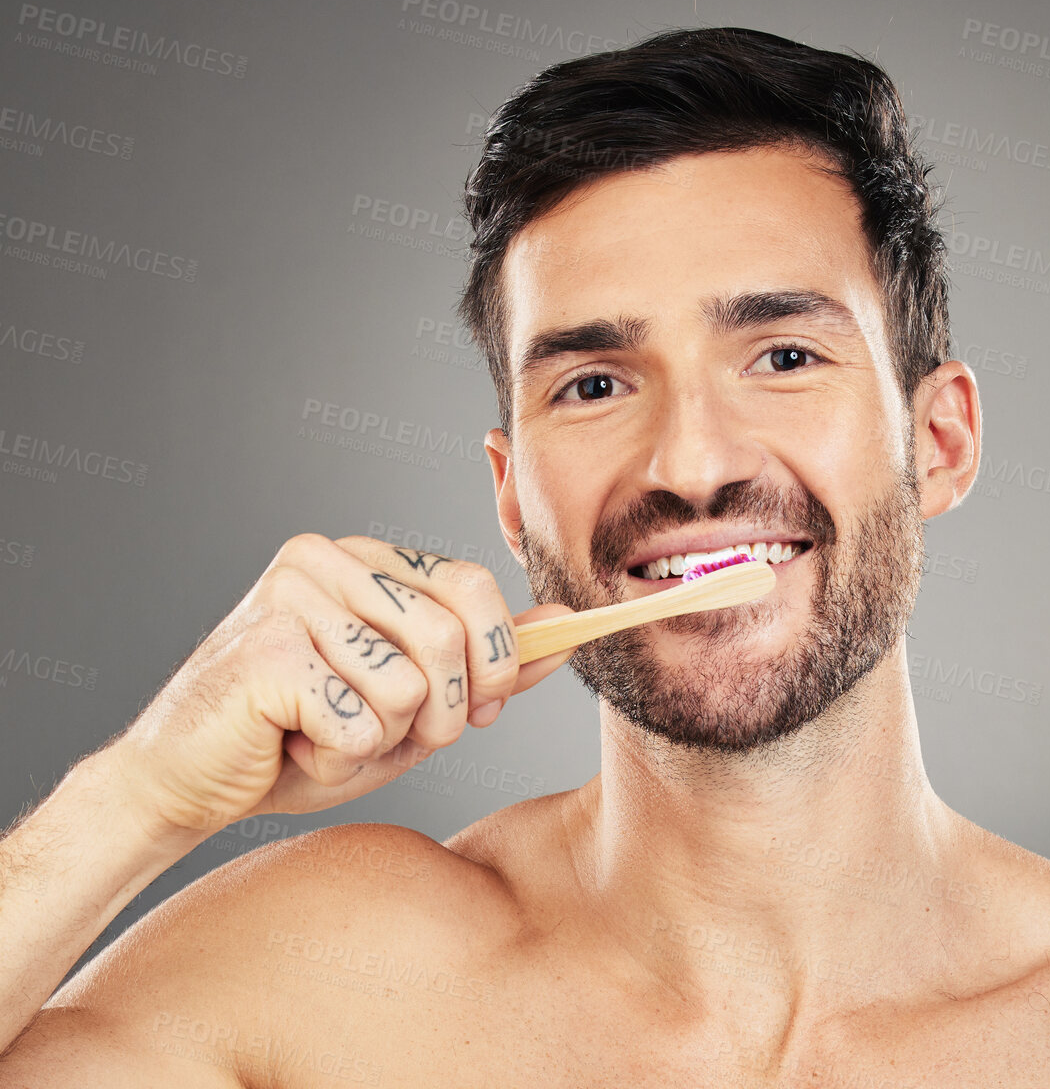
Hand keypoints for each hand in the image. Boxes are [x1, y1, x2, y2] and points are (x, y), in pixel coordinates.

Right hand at [105, 534, 575, 838]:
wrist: (190, 782)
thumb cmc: (303, 739)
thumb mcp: (416, 705)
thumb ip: (490, 665)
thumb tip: (566, 628)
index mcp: (366, 560)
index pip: (475, 586)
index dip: (498, 660)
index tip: (482, 709)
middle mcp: (326, 559)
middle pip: (451, 633)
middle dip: (450, 709)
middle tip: (405, 737)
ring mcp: (289, 597)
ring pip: (409, 683)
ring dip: (387, 737)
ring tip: (333, 736)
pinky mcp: (264, 649)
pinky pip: (360, 719)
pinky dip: (341, 756)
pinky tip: (296, 745)